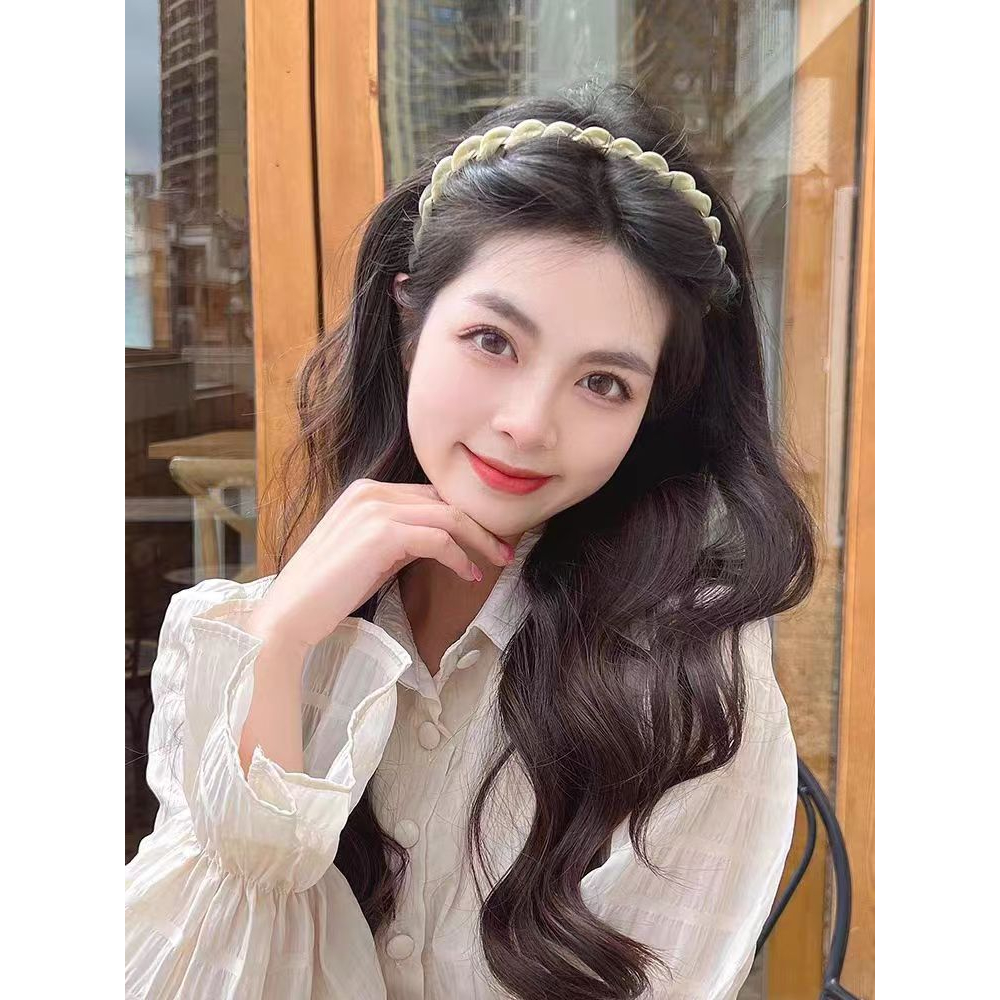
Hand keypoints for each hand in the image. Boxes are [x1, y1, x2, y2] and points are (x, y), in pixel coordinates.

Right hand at [244, 479, 514, 651]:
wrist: (291, 614)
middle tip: (504, 549)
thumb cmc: (328, 591)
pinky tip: (468, 574)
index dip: (463, 514)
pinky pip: (439, 539)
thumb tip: (440, 541)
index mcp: (365, 491)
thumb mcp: (369, 553)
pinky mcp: (382, 534)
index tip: (486, 538)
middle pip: (444, 500)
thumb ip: (400, 537)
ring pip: (448, 516)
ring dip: (480, 539)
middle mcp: (371, 492)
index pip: (429, 494)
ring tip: (497, 560)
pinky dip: (460, 556)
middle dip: (480, 523)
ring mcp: (375, 510)